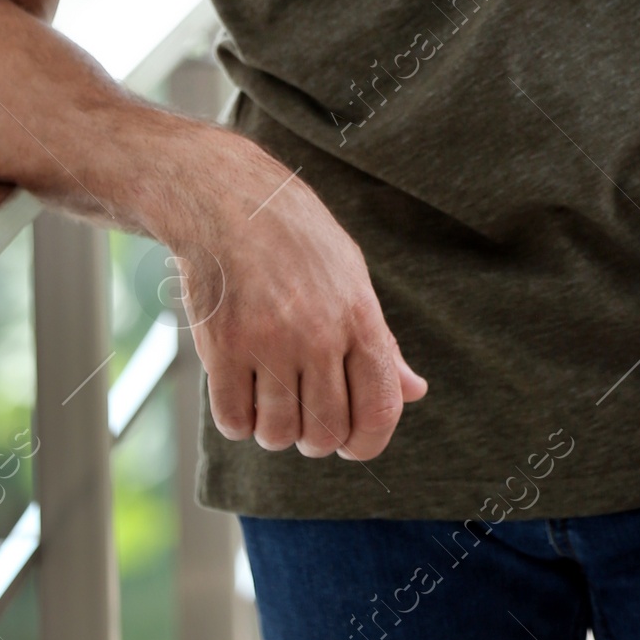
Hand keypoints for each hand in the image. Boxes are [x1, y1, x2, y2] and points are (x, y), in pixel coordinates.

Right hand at [166, 126, 426, 460]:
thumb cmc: (294, 236)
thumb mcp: (351, 274)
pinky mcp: (224, 346)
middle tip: (301, 411)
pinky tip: (239, 390)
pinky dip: (236, 420)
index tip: (351, 441)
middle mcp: (318, 333)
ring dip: (273, 430)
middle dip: (315, 437)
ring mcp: (269, 342)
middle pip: (326, 433)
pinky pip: (233, 421)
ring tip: (269, 396)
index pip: (379, 410)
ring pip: (278, 434)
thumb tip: (415, 391)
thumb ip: (381, 341)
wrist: (227, 197)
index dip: (367, 442)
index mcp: (359, 315)